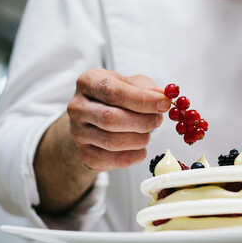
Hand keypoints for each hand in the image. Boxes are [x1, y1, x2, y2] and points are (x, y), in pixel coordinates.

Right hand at [34, 69, 169, 214]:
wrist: (96, 117)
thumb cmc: (117, 97)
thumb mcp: (131, 83)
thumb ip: (147, 88)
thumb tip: (163, 97)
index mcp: (88, 82)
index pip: (113, 92)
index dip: (142, 100)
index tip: (164, 104)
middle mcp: (77, 107)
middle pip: (111, 118)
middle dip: (142, 121)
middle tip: (158, 120)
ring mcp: (78, 133)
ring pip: (113, 141)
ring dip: (140, 138)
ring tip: (148, 132)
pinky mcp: (85, 154)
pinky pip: (114, 160)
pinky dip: (135, 156)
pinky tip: (141, 147)